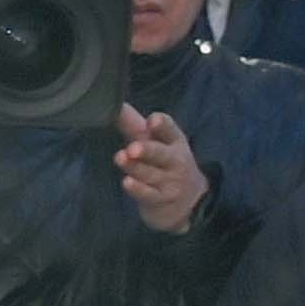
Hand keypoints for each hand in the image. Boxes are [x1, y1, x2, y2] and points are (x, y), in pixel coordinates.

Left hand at [113, 106, 208, 232]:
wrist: (190, 201)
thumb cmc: (165, 163)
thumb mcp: (154, 141)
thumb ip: (133, 125)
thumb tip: (114, 105)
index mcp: (174, 141)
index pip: (170, 130)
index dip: (162, 125)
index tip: (152, 120)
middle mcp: (175, 160)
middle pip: (161, 153)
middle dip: (147, 150)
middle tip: (133, 147)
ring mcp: (169, 182)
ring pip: (150, 173)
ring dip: (134, 167)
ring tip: (120, 158)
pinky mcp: (160, 200)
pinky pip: (148, 194)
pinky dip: (137, 189)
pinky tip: (127, 183)